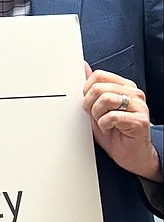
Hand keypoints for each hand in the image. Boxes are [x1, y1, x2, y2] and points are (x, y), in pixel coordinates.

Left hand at [82, 65, 160, 180]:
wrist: (130, 154)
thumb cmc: (114, 131)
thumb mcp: (96, 107)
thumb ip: (91, 88)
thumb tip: (83, 67)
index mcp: (124, 87)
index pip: (98, 75)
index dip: (86, 90)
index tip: (88, 103)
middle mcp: (134, 94)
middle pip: (98, 88)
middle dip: (89, 104)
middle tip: (95, 116)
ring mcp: (139, 106)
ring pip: (105, 99)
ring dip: (97, 115)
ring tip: (103, 122)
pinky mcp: (139, 120)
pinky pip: (112, 116)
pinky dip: (104, 125)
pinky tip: (110, 129)